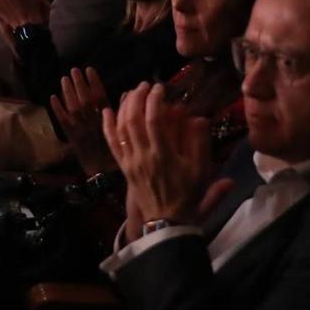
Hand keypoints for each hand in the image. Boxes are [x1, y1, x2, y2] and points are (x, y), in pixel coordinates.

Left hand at [49, 66, 114, 176]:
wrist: (105, 175)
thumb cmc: (117, 154)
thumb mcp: (124, 132)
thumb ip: (123, 112)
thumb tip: (126, 94)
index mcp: (107, 121)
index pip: (100, 98)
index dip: (95, 83)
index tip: (90, 69)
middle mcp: (93, 123)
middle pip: (85, 100)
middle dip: (79, 84)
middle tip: (74, 70)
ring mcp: (81, 131)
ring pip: (73, 108)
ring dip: (68, 93)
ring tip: (64, 78)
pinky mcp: (72, 138)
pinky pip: (63, 123)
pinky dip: (58, 110)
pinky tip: (53, 97)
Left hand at [102, 84, 231, 237]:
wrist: (167, 223)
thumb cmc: (187, 196)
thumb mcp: (201, 171)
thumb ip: (201, 144)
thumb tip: (200, 118)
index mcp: (163, 155)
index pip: (153, 120)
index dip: (154, 100)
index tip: (160, 88)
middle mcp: (143, 156)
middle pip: (133, 119)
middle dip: (138, 97)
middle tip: (145, 86)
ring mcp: (130, 162)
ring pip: (120, 128)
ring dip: (124, 107)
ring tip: (133, 93)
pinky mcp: (123, 168)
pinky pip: (111, 144)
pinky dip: (108, 126)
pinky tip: (108, 111)